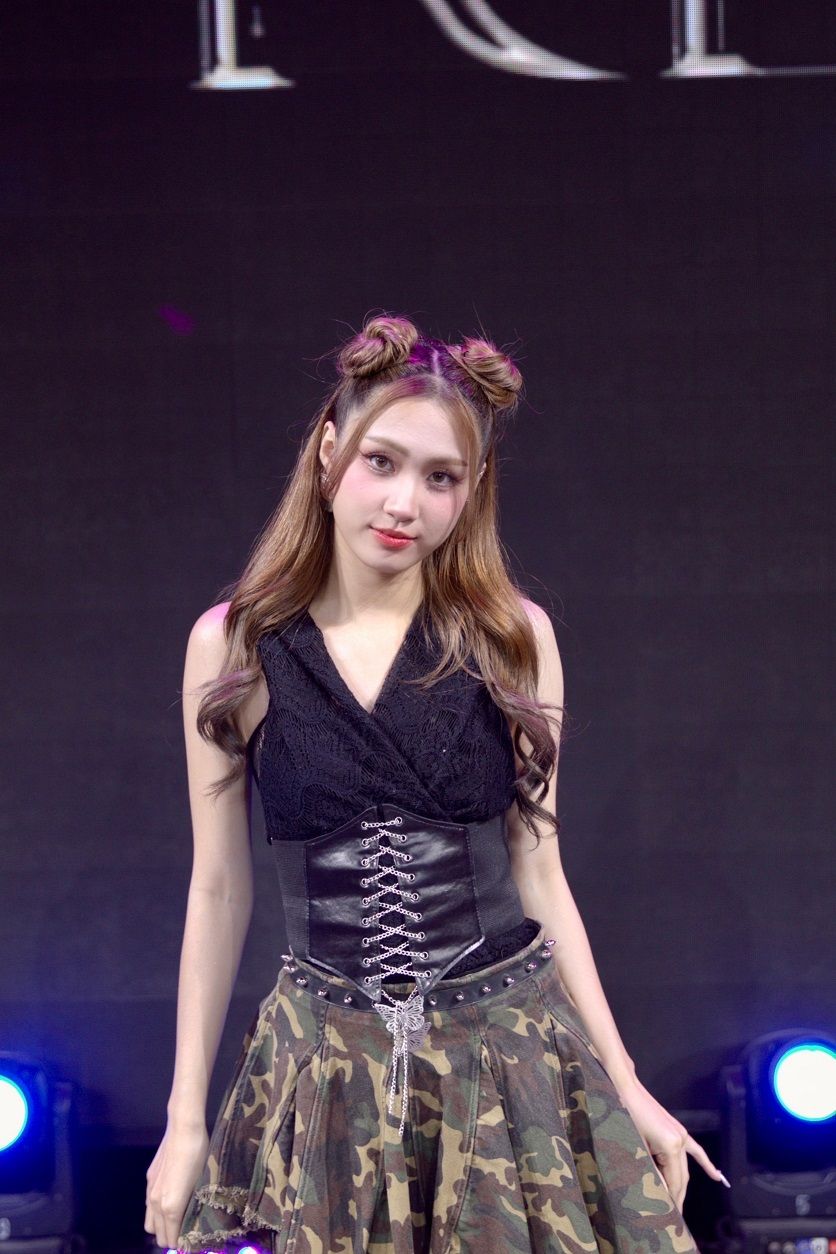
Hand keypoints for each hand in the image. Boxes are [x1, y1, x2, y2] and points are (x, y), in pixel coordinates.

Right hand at [144, 1121, 208, 1250]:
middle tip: (184, 1233)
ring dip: (160, 1227)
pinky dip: (156, 1212)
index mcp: (171, 1207)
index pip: (170, 1239)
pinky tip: (170, 1202)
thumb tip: (195, 1223)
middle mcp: (156, 1203)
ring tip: (176, 1221)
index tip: (191, 1242)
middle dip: (169, 1238)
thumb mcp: (202, 1183)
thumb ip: (194, 1207)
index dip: (181, 1244)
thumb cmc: (199, 1155)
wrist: (183, 1129)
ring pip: (149, 1222)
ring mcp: (150, 1190)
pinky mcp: (149, 1179)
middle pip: (157, 1235)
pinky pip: (148, 1206)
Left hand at [617, 1076, 728, 1212]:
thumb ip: (649, 1168)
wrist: (626, 1088)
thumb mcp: (636, 1145)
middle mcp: (680, 1140)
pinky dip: (705, 1164)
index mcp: (671, 1146)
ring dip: (683, 1185)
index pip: (675, 1181)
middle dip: (678, 1196)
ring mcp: (682, 1134)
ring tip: (680, 1204)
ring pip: (686, 1167)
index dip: (673, 1199)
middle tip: (673, 1216)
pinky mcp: (678, 1130)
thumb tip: (658, 1188)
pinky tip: (716, 1176)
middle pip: (682, 1176)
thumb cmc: (626, 1114)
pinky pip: (695, 1150)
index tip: (670, 1216)